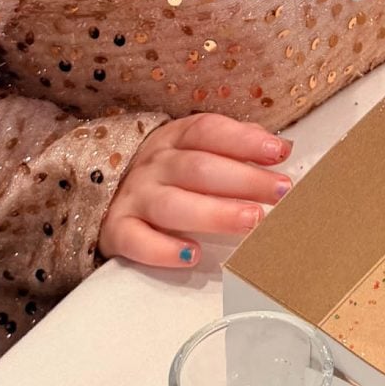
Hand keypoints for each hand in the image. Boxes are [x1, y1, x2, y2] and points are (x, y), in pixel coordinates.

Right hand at [99, 112, 292, 269]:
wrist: (103, 195)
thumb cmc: (168, 174)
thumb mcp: (194, 149)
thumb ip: (234, 147)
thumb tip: (280, 148)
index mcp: (174, 138)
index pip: (209, 131)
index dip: (244, 140)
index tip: (278, 152)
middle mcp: (154, 165)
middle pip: (198, 168)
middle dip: (243, 180)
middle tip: (281, 193)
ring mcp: (134, 197)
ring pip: (172, 204)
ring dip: (215, 213)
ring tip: (251, 220)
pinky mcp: (117, 230)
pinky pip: (137, 240)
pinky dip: (163, 249)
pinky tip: (192, 254)